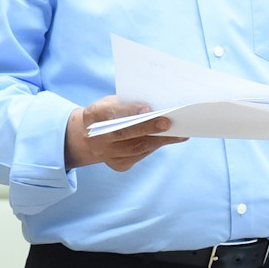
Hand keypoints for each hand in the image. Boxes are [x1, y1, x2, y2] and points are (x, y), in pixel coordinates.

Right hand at [64, 96, 186, 171]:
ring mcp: (106, 154)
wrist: (89, 138)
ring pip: (135, 149)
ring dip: (159, 140)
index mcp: (93, 115)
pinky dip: (154, 147)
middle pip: (124, 134)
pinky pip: (139, 156)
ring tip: (179, 133)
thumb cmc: (107, 114)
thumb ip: (127, 104)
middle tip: (168, 123)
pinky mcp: (118, 165)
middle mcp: (97, 137)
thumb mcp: (110, 103)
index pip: (111, 113)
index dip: (129, 111)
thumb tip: (156, 106)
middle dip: (147, 128)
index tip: (148, 109)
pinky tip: (169, 140)